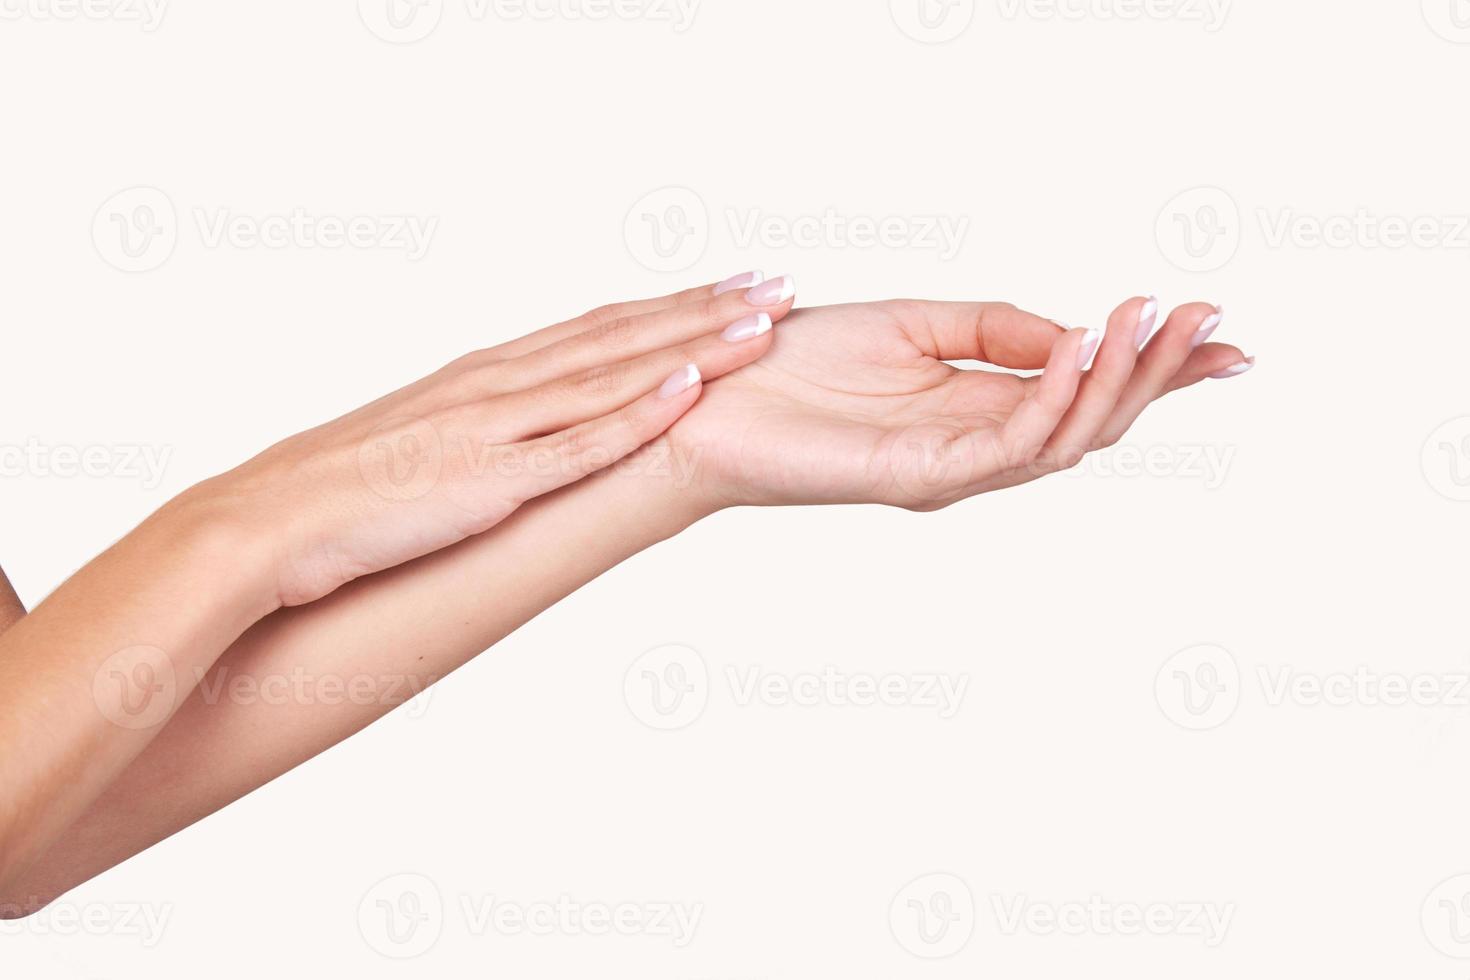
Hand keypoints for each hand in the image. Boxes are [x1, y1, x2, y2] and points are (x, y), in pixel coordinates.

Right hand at [171, 273, 797, 606]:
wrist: (264, 522)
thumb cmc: (338, 492)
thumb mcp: (426, 443)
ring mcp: (496, 428)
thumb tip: (525, 438)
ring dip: (694, 345)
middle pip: (621, 335)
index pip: (596, 327)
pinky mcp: (489, 479)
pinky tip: (690, 389)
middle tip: (777, 286)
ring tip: (761, 322)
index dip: (669, 306)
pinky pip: (577, 443)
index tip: (728, 288)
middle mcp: (499, 383)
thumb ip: (484, 433)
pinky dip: (637, 412)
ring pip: (614, 374)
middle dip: (705, 309)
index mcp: (486, 374)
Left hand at [663, 296, 1250, 510]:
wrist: (714, 394)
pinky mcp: (924, 478)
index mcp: (976, 412)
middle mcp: (976, 449)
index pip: (1084, 392)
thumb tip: (1080, 331)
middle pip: (1094, 421)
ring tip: (1154, 319)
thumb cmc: (800, 361)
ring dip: (1120, 379)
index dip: (1155, 367)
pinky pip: (1011, 442)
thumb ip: (999, 329)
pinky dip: (1056, 395)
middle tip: (1210, 319)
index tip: (1220, 330)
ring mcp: (955, 470)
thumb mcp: (918, 323)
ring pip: (1067, 437)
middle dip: (1157, 372)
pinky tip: (1084, 346)